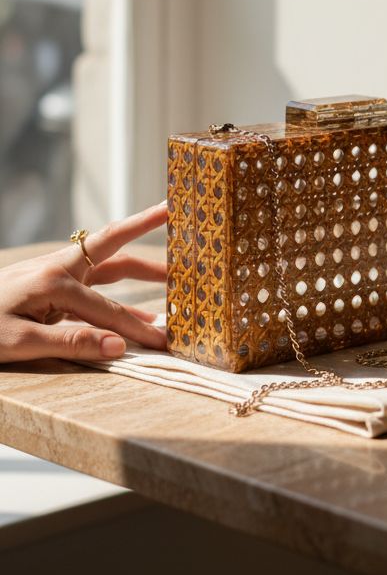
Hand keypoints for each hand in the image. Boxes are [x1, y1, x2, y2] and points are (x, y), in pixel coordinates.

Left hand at [0, 202, 167, 364]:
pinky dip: (120, 287)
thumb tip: (117, 348)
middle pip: (114, 249)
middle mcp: (59, 268)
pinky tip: (137, 303)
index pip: (107, 308)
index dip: (135, 328)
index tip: (165, 343)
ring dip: (140, 264)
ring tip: (173, 274)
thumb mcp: (17, 343)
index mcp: (53, 279)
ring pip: (107, 263)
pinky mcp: (50, 285)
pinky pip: (95, 281)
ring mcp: (55, 273)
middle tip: (180, 226)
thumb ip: (69, 343)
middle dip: (147, 234)